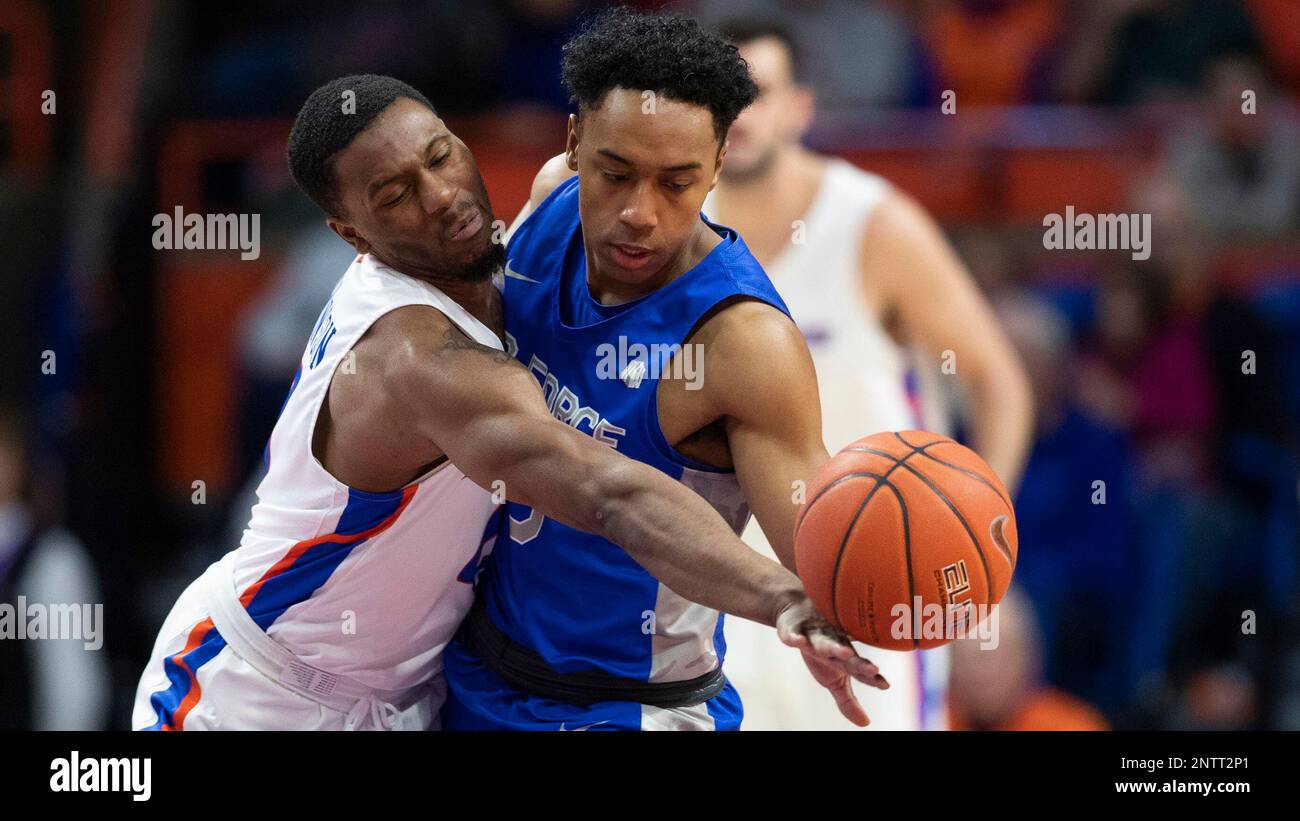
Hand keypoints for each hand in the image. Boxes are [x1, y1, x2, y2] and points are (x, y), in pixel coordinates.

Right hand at [775, 596, 889, 726]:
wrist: (796, 611)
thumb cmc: (821, 648)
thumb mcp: (833, 678)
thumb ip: (847, 700)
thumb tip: (865, 724)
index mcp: (841, 658)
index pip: (858, 669)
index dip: (870, 677)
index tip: (885, 685)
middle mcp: (831, 644)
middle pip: (846, 655)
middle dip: (858, 663)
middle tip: (872, 669)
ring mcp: (812, 634)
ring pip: (823, 642)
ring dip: (833, 647)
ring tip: (843, 652)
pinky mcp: (792, 628)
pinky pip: (792, 633)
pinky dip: (794, 637)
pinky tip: (797, 642)